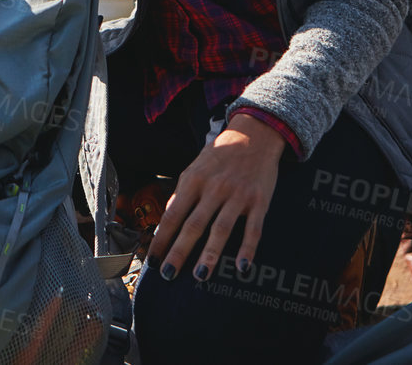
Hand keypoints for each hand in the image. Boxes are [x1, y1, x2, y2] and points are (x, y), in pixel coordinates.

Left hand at [149, 114, 284, 282]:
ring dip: (210, 254)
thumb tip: (165, 222)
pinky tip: (241, 267)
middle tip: (168, 275)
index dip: (161, 238)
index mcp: (194, 181)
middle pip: (193, 225)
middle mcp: (214, 188)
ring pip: (221, 229)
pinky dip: (247, 249)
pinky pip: (253, 229)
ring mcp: (237, 195)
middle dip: (179, 251)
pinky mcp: (259, 201)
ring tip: (200, 275)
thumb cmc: (220, 156)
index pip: (173, 214)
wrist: (254, 134)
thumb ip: (182, 194)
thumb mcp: (195, 169)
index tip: (152, 259)